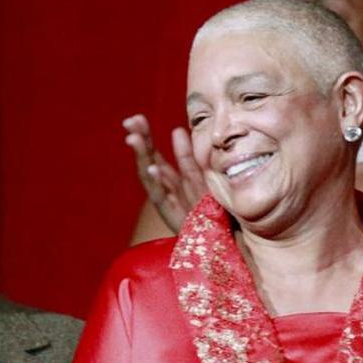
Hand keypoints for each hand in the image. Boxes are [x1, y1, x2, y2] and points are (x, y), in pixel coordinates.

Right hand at [123, 114, 206, 233]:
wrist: (231, 243)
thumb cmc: (218, 212)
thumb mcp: (204, 181)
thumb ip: (189, 160)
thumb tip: (177, 130)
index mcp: (173, 184)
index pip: (156, 156)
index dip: (145, 138)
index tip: (135, 118)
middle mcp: (169, 194)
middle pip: (150, 165)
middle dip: (140, 143)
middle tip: (130, 122)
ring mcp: (172, 206)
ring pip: (154, 179)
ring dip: (144, 158)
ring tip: (133, 139)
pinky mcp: (178, 220)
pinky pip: (168, 199)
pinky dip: (158, 183)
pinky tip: (152, 169)